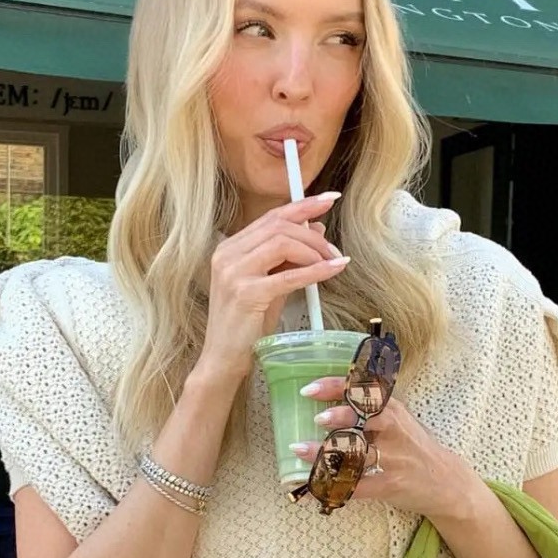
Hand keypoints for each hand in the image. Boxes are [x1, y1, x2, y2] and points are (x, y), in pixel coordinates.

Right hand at [196, 195, 348, 386]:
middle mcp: (228, 254)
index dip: (303, 204)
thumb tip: (317, 229)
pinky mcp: (245, 293)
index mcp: (230, 248)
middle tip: (334, 249)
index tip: (330, 198)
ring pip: (283, 243)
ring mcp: (233, 273)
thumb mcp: (271, 284)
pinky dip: (316, 270)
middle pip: (278, 226)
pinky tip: (333, 269)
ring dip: (315, 251)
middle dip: (313, 234)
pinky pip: (288, 275)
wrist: (223, 359)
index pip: (270, 216)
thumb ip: (290, 256)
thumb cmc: (246, 325)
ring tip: (332, 263)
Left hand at [293, 379, 480, 522]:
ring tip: (301, 449)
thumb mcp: (398, 419)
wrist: (445, 480)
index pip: (362, 392)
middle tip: (318, 418)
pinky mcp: (390, 484)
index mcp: (392, 409)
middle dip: (341, 417)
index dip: (334, 388)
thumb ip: (370, 409)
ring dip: (326, 452)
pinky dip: (335, 485)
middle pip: (367, 418)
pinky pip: (358, 486)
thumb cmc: (414, 446)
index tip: (309, 390)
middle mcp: (393, 430)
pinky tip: (315, 483)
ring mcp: (393, 458)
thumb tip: (326, 400)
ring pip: (357, 453)